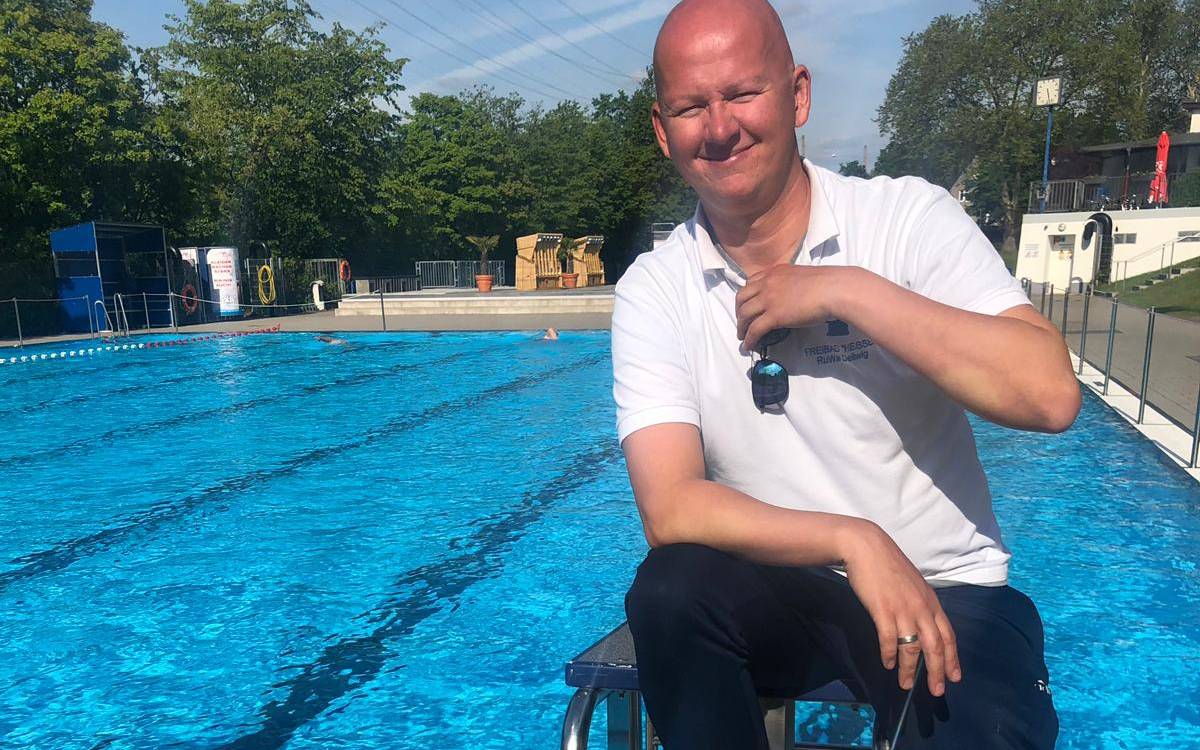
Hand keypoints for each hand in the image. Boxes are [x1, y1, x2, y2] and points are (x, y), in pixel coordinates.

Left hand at [734, 265, 853, 351]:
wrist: (833, 289)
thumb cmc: (827, 283)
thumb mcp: (802, 277)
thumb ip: (791, 284)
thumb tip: (791, 296)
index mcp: (775, 272)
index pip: (751, 282)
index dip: (746, 295)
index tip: (747, 303)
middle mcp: (768, 283)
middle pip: (742, 297)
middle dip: (739, 310)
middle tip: (742, 321)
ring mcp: (769, 299)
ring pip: (745, 314)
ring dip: (741, 326)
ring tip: (742, 336)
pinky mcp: (774, 316)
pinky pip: (755, 329)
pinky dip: (749, 339)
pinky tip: (749, 345)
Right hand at [839, 520, 961, 696]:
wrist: (867, 547)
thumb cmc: (888, 565)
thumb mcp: (913, 584)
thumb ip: (921, 604)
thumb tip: (923, 625)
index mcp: (931, 602)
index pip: (948, 635)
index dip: (952, 658)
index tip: (955, 677)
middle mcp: (921, 608)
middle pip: (935, 646)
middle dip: (937, 671)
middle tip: (936, 690)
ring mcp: (903, 609)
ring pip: (912, 647)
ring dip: (909, 669)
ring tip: (906, 684)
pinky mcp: (883, 610)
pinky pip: (889, 639)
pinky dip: (889, 654)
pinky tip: (887, 663)